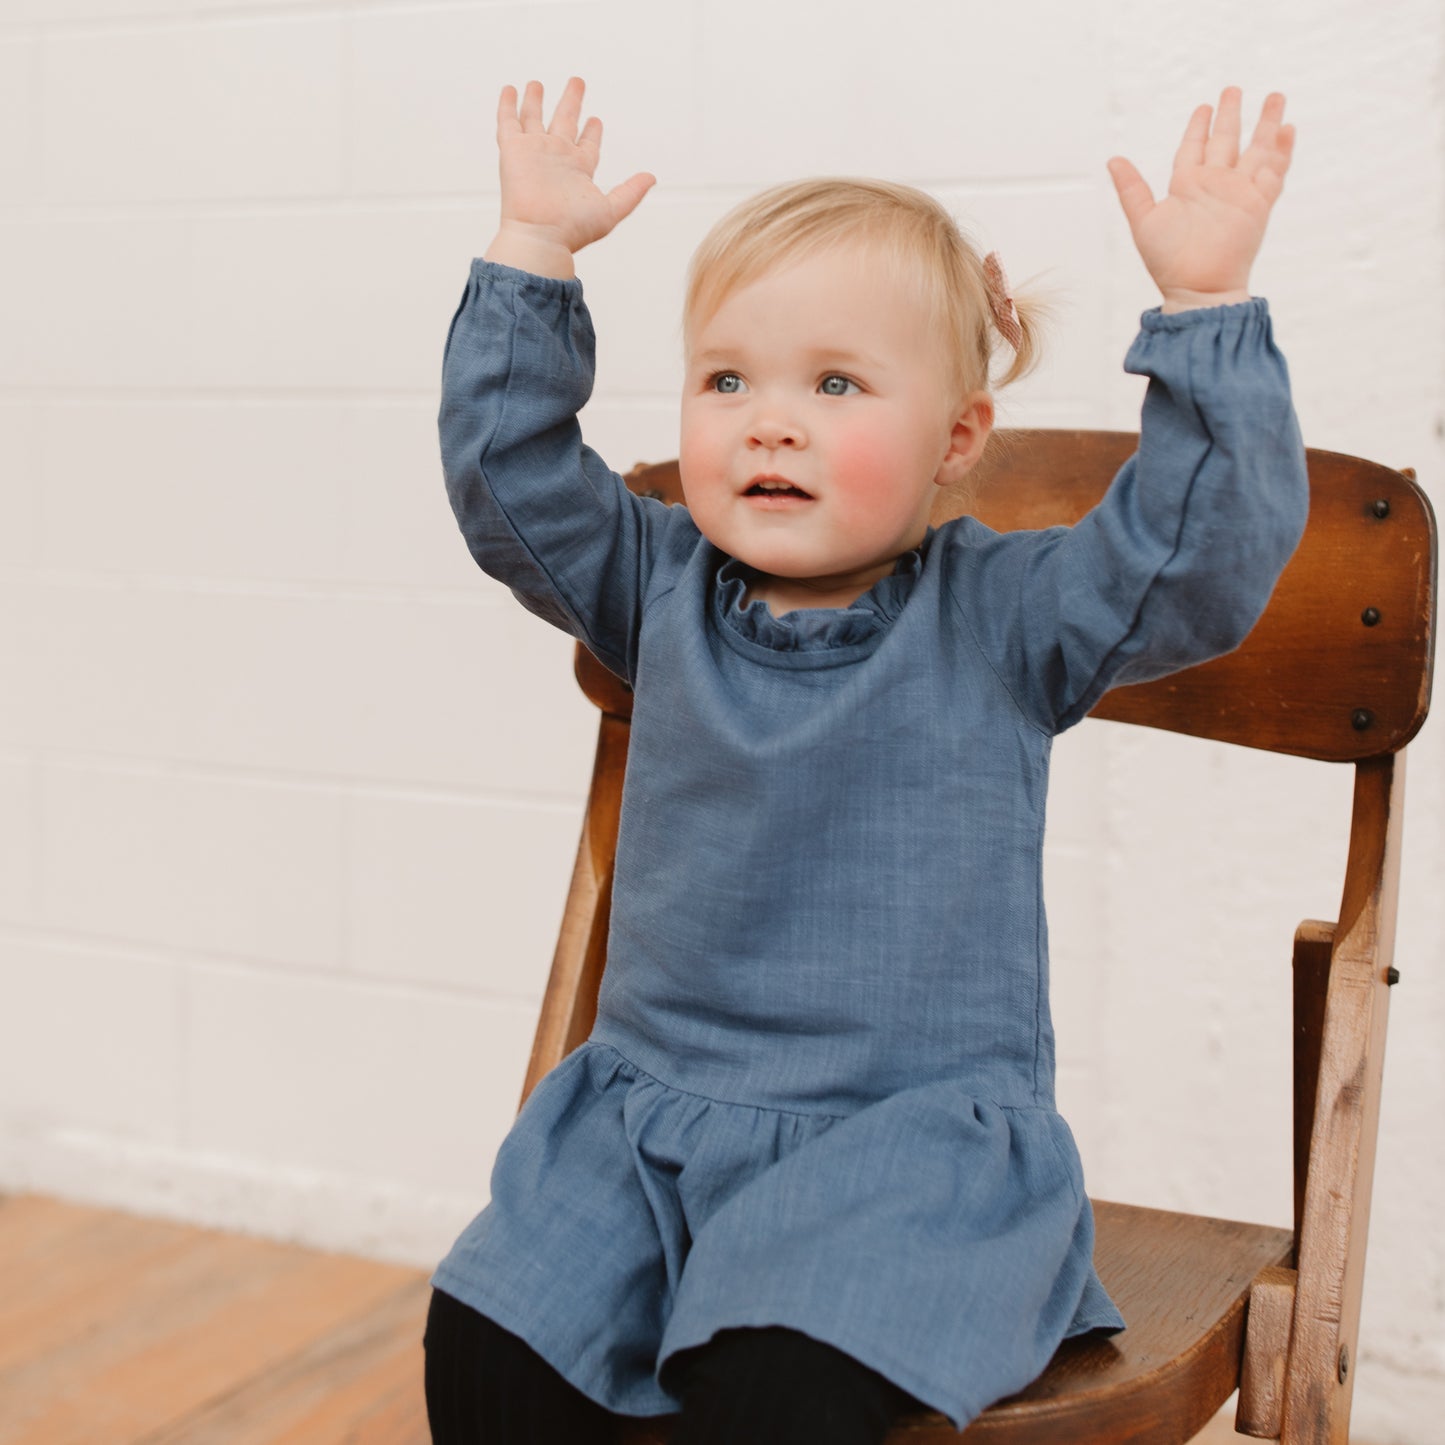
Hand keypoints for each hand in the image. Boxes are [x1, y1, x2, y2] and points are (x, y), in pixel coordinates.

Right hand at [484, 77, 655, 279]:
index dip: (592, 131)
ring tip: (537, 83)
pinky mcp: (513, 150)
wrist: (541, 235)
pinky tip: (510, 90)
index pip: (587, 144)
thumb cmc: (574, 229)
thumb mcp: (611, 210)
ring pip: (534, 118)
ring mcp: (534, 152)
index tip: (596, 119)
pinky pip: (509, 122)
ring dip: (536, 101)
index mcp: (579, 169)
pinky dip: (508, 105)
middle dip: (571, 102)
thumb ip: (631, 192)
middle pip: (565, 122)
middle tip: (577, 82)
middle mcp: (557, 157)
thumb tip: (652, 178)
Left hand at [1108, 89, 1294, 311]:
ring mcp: (1239, 192)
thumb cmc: (1167, 261)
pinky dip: (1281, 150)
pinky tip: (1288, 129)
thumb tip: (1113, 159)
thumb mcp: (1143, 220)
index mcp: (1186, 186)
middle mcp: (1214, 185)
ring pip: (1256, 149)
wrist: (1198, 287)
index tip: (1203, 107)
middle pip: (1226, 141)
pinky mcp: (1258, 204)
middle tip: (1233, 89)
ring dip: (1265, 124)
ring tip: (1275, 96)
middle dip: (1231, 115)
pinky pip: (1274, 172)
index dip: (1198, 127)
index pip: (1193, 147)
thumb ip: (1131, 189)